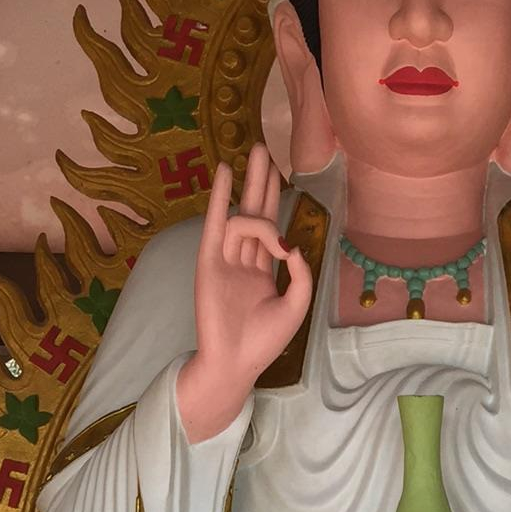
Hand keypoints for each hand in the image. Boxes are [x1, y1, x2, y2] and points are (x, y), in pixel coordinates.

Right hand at [179, 142, 312, 442]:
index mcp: (262, 273)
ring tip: (265, 185)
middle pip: (253, 212)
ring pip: (243, 220)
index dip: (274, 202)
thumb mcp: (296, 304)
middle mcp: (243, 262)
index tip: (281, 175)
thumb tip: (293, 243)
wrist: (236, 363)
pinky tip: (224, 173)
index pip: (270, 229)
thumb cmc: (266, 341)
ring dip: (255, 201)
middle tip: (263, 148)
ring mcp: (225, 261)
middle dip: (259, 181)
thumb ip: (301, 273)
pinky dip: (220, 198)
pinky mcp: (209, 263)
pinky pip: (216, 225)